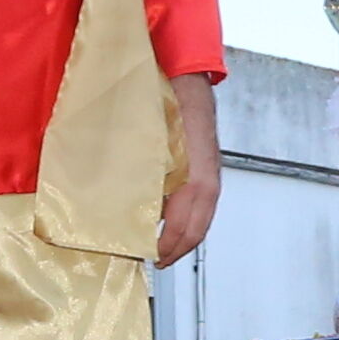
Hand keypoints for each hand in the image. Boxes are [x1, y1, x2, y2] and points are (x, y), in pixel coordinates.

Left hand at [156, 76, 224, 268]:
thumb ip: (143, 175)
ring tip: (164, 247)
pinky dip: (189, 218)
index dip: (169, 246)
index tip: (154, 259)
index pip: (185, 225)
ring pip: (203, 216)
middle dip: (179, 248)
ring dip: (185, 235)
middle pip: (198, 227)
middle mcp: (207, 179)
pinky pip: (202, 202)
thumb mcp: (149, 142)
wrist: (189, 78)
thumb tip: (127, 205)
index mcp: (195, 178)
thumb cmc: (168, 105)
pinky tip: (169, 217)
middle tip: (159, 261)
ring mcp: (210, 173)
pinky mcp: (207, 167)